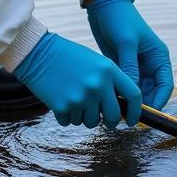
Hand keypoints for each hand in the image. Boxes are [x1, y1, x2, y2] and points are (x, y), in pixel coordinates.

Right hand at [13, 31, 141, 128]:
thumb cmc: (70, 58)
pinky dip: (67, 116)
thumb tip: (121, 109)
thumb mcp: (97, 63)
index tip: (132, 121)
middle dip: (110, 122)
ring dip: (85, 116)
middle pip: (113, 116)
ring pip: (91, 122)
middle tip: (105, 120)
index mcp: (109, 70)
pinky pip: (70, 122)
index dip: (136, 112)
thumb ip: (111, 82)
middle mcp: (98, 85)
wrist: (39, 53)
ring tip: (76, 98)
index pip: (133, 95)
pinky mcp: (63, 107)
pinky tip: (61, 98)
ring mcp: (80, 97)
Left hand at [86, 0, 174, 109]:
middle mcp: (150, 64)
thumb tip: (131, 92)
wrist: (104, 6)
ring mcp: (137, 66)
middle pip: (152, 93)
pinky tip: (110, 101)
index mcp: (159, 56)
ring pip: (138, 92)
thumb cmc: (120, 20)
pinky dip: (120, 94)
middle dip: (142, 105)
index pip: (165, 85)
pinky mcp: (124, 67)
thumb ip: (130, 66)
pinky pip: (126, 86)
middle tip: (127, 116)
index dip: (158, 102)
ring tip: (117, 111)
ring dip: (130, 101)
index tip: (145, 113)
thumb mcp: (126, 42)